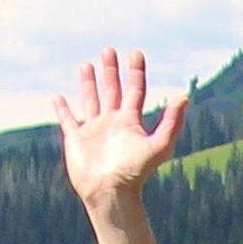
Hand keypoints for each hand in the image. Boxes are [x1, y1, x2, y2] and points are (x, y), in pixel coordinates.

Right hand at [55, 49, 183, 216]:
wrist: (110, 193)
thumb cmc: (135, 173)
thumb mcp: (158, 146)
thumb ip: (172, 122)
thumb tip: (184, 96)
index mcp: (130, 122)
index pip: (134, 91)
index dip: (136, 72)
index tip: (135, 53)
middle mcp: (112, 123)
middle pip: (112, 90)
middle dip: (111, 70)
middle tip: (108, 50)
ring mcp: (93, 131)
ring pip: (91, 100)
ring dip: (89, 83)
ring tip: (87, 64)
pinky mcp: (76, 140)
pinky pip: (68, 120)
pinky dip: (62, 109)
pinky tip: (58, 97)